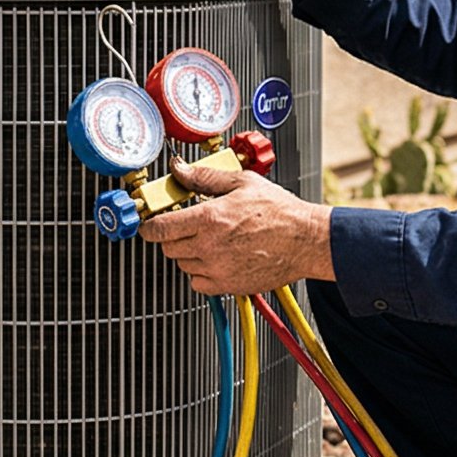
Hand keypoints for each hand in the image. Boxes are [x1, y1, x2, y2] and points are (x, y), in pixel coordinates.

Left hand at [140, 158, 335, 295]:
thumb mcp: (242, 182)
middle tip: (188, 226)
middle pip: (168, 247)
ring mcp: (218, 269)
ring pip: (183, 264)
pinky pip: (198, 283)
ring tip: (209, 240)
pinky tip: (216, 258)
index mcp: (209, 219)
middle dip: (172, 235)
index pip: (159, 228)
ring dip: (188, 253)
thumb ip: (205, 177)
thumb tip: (180, 171)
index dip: (150, 226)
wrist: (305, 240)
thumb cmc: (280, 212)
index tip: (151, 224)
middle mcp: (209, 247)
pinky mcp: (228, 286)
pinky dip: (201, 272)